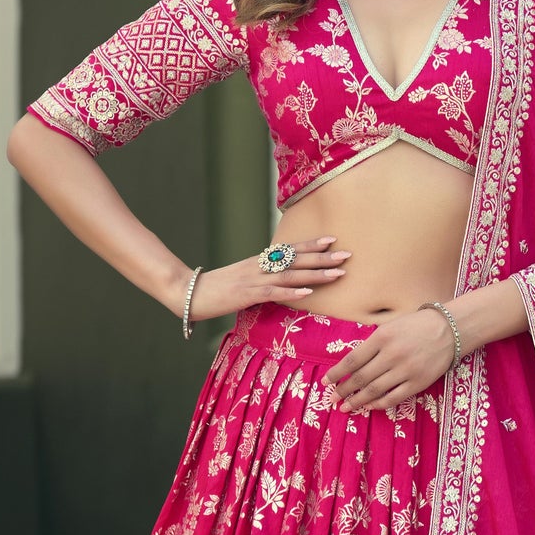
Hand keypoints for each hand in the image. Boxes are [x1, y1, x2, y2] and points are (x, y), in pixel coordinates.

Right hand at [184, 236, 351, 321]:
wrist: (188, 292)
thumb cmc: (215, 289)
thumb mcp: (241, 280)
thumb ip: (260, 279)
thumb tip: (279, 283)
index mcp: (258, 262)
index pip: (289, 250)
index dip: (310, 245)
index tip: (332, 240)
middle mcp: (258, 266)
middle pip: (295, 259)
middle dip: (322, 257)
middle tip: (347, 254)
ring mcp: (253, 280)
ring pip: (289, 274)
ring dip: (315, 273)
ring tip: (336, 273)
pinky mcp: (246, 294)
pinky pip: (272, 292)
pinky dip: (291, 291)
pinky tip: (307, 292)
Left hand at [324, 306, 457, 412]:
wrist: (449, 330)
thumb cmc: (416, 326)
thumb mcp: (390, 326)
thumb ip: (372, 343)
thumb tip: (350, 364)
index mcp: (382, 337)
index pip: (352, 360)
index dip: (336, 373)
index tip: (325, 382)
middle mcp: (392, 354)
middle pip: (360, 377)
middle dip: (343, 390)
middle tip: (332, 399)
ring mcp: (405, 370)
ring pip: (374, 391)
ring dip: (356, 401)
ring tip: (345, 407)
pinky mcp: (417, 383)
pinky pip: (393, 398)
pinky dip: (378, 404)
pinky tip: (368, 406)